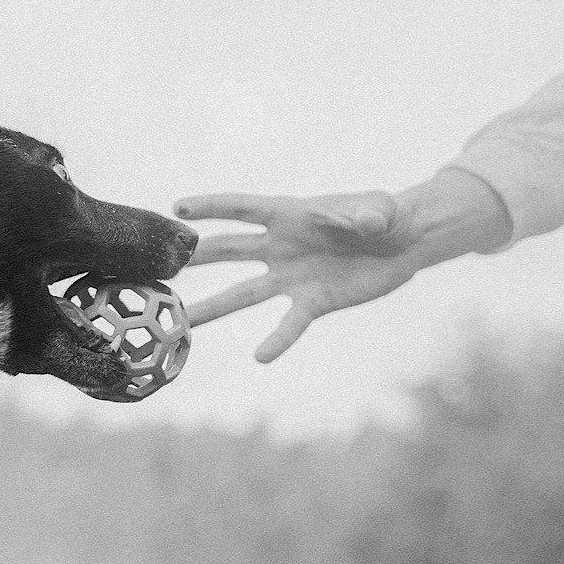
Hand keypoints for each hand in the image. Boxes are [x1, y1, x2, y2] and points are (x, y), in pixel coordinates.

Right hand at [172, 190, 423, 361]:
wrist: (404, 244)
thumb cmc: (387, 215)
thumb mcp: (380, 209)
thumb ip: (367, 215)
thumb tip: (362, 223)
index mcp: (289, 214)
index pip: (242, 209)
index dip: (211, 207)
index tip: (176, 209)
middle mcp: (281, 246)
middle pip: (230, 251)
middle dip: (196, 257)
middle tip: (159, 267)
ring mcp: (292, 276)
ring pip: (244, 294)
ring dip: (214, 307)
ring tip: (183, 322)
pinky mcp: (312, 302)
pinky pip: (289, 324)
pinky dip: (278, 339)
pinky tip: (260, 357)